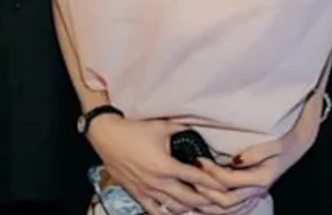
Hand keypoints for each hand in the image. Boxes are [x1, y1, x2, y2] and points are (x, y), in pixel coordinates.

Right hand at [87, 116, 234, 214]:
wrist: (106, 135)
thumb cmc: (133, 128)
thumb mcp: (161, 125)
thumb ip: (182, 127)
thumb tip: (198, 125)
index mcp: (166, 166)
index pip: (197, 179)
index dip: (213, 183)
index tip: (226, 187)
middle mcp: (159, 183)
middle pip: (190, 199)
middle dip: (207, 202)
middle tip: (221, 203)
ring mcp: (147, 191)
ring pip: (175, 209)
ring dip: (191, 210)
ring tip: (203, 209)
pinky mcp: (137, 194)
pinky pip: (156, 211)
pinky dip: (168, 213)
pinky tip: (177, 213)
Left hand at [195, 123, 313, 211]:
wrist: (295, 148)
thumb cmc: (282, 143)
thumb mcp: (273, 144)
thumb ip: (256, 152)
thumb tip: (236, 160)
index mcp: (260, 179)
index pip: (229, 181)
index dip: (211, 173)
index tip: (197, 159)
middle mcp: (256, 192)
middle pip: (225, 201)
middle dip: (205, 191)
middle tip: (189, 177)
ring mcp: (254, 197)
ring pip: (228, 211)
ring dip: (208, 205)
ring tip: (190, 195)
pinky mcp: (252, 197)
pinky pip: (234, 211)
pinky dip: (218, 211)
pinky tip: (204, 206)